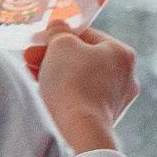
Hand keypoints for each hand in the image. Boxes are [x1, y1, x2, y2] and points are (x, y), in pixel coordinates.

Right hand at [24, 20, 137, 153]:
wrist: (78, 129)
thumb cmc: (72, 82)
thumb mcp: (60, 44)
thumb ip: (58, 31)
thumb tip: (57, 26)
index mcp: (122, 52)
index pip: (87, 35)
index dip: (59, 36)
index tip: (38, 41)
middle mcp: (126, 75)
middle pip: (83, 58)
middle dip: (54, 57)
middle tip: (30, 59)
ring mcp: (117, 100)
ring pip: (81, 79)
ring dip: (57, 75)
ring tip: (33, 76)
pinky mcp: (104, 118)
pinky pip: (81, 99)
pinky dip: (64, 95)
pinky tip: (45, 96)